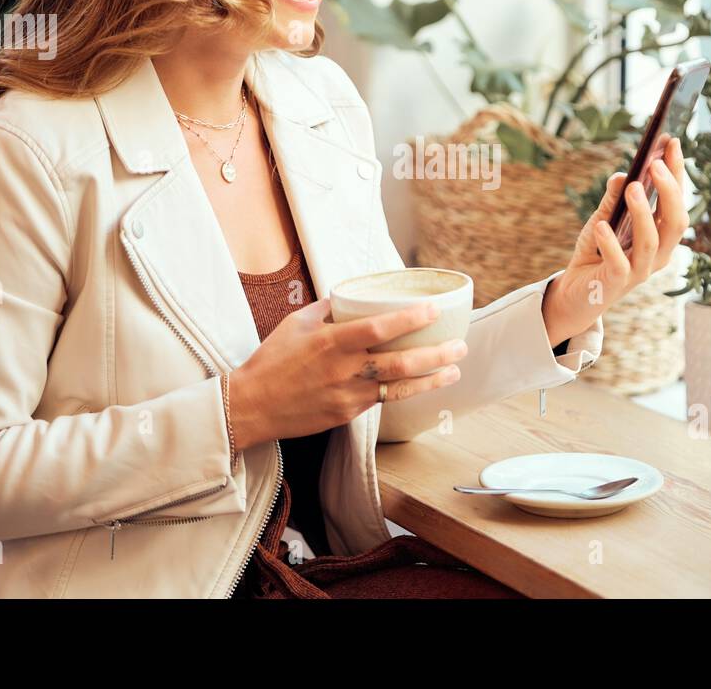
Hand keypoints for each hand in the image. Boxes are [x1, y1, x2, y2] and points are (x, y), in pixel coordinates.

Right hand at [222, 298, 466, 449]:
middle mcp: (343, 370)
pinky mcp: (347, 415)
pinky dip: (404, 390)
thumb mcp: (297, 323)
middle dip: (436, 355)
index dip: (410, 319)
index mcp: (331, 342)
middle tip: (459, 346)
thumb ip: (329, 309)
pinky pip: (382, 399)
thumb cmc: (272, 360)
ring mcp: (347, 396)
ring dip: (431, 379)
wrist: (251, 406)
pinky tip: (422, 384)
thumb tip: (352, 296)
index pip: (379, 328)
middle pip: (400, 363)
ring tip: (454, 370)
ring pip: (399, 387)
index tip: (433, 310)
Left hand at [542, 135, 687, 345]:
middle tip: (656, 164)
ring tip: (633, 187)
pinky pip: (619, 263)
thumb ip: (613, 200)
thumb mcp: (602, 220)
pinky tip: (600, 225)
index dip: (677, 174)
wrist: (574, 294)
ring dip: (643, 213)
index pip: (676, 202)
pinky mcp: (616, 284)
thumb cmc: (594, 254)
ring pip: (651, 241)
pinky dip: (610, 243)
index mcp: (660, 236)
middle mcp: (657, 254)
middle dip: (670, 191)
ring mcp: (639, 271)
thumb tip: (621, 174)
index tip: (672, 143)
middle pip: (675, 222)